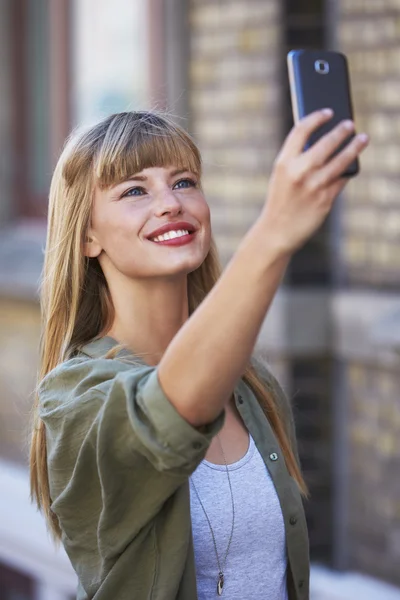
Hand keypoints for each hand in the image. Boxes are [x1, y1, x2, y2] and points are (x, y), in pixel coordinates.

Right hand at [261, 109, 368, 256]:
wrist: (277, 232)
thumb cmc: (280, 201)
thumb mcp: (281, 177)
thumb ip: (298, 159)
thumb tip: (326, 142)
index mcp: (284, 163)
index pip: (302, 130)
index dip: (316, 118)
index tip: (328, 112)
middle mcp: (299, 172)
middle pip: (327, 142)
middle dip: (342, 131)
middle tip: (350, 124)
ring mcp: (314, 186)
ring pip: (342, 160)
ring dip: (355, 147)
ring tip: (363, 139)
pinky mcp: (326, 200)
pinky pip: (342, 180)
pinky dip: (347, 172)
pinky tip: (352, 166)